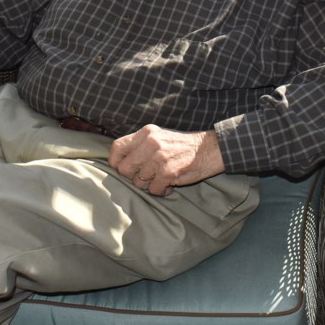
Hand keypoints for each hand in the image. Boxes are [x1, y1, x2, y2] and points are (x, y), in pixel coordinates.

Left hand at [108, 125, 223, 196]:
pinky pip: (154, 190)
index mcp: (146, 133)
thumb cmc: (180, 146)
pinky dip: (161, 191)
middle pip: (124, 168)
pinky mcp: (168, 173)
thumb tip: (117, 162)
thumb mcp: (158, 137)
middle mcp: (150, 143)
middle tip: (147, 176)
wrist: (209, 150)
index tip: (121, 168)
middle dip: (133, 177)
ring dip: (149, 185)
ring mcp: (159, 158)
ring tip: (161, 178)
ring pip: (138, 182)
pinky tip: (170, 184)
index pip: (117, 147)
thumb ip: (139, 146)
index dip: (115, 161)